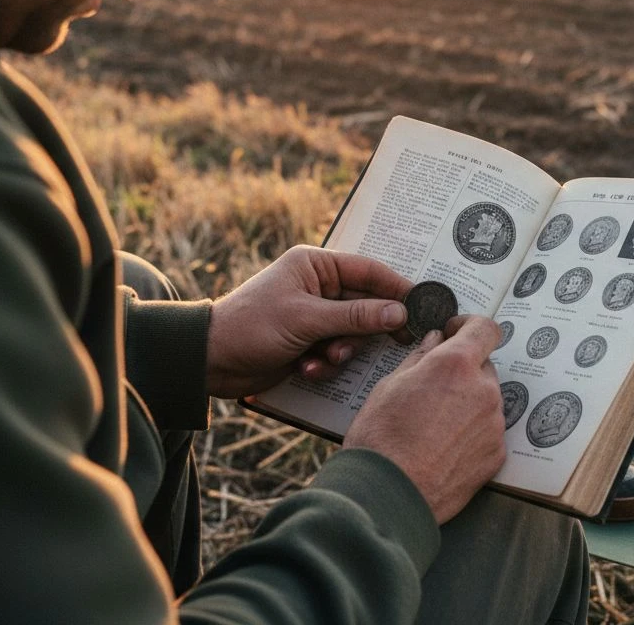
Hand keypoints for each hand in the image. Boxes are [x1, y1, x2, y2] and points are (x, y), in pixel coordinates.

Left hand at [206, 246, 413, 397]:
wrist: (210, 362)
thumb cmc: (252, 326)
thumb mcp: (306, 319)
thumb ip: (356, 316)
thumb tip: (400, 313)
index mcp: (315, 265)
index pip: (369, 270)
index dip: (397, 287)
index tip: (423, 305)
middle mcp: (318, 286)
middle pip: (366, 304)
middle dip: (366, 328)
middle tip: (398, 342)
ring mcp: (314, 315)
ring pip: (354, 332)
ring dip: (343, 350)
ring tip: (324, 357)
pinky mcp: (309, 341)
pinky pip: (336, 351)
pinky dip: (326, 362)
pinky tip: (306, 367)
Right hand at [344, 316, 505, 524]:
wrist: (388, 496)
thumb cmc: (380, 439)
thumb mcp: (389, 386)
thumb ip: (419, 358)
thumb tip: (435, 341)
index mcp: (455, 364)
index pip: (485, 329)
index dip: (470, 326)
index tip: (455, 333)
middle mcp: (483, 390)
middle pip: (483, 367)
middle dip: (463, 371)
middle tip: (433, 388)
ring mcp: (493, 424)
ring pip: (486, 400)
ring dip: (467, 403)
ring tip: (433, 424)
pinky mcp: (496, 455)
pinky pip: (488, 431)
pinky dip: (471, 432)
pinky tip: (443, 446)